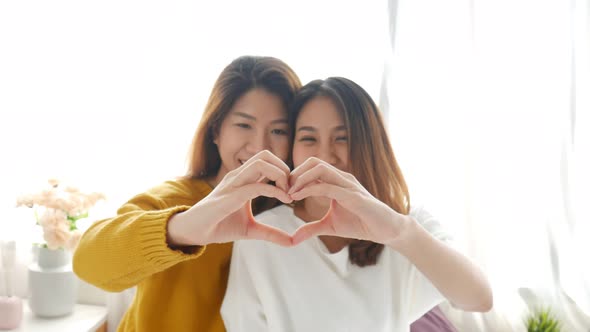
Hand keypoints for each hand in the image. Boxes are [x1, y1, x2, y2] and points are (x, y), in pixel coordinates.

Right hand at [168, 150, 293, 246]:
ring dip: (280, 174)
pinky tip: (285, 200)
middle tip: (293, 189)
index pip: (267, 162)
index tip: (293, 191)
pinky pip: (256, 186)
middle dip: (284, 168)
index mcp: (243, 179)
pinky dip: (275, 190)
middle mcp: (238, 176)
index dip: (284, 172)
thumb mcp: (251, 230)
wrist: (196, 232)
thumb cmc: (220, 226)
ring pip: (261, 162)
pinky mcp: (230, 195)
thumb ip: (271, 233)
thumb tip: (292, 243)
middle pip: (266, 155)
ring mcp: (233, 183)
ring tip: (288, 193)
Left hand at [288, 157, 410, 246]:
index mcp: (336, 180)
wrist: (385, 230)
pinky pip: (327, 186)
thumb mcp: (330, 226)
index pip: (311, 168)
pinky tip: (296, 197)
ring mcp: (348, 184)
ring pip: (319, 169)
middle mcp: (342, 177)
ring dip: (300, 178)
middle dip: (295, 173)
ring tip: (288, 193)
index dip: (295, 176)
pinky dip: (309, 189)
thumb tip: (293, 238)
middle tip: (282, 189)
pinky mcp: (353, 195)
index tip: (282, 191)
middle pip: (313, 162)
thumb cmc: (360, 224)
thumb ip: (311, 228)